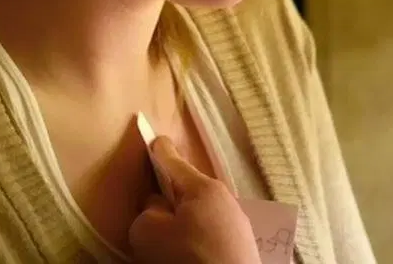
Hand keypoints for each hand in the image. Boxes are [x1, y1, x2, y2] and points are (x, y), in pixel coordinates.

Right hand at [128, 136, 260, 263]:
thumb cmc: (188, 259)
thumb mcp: (148, 233)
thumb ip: (147, 211)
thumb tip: (160, 208)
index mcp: (204, 188)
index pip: (172, 159)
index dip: (157, 150)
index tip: (152, 140)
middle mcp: (226, 200)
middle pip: (188, 190)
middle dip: (170, 198)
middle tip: (153, 217)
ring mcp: (239, 225)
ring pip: (202, 214)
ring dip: (186, 223)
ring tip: (173, 246)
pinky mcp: (244, 249)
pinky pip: (213, 235)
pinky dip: (200, 242)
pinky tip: (193, 256)